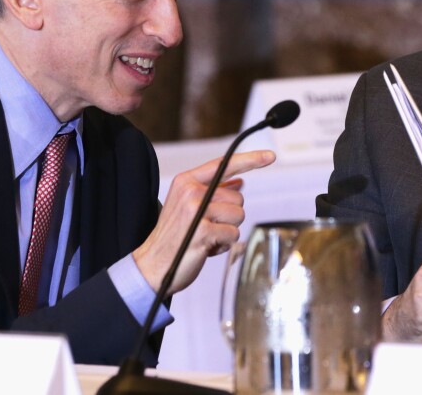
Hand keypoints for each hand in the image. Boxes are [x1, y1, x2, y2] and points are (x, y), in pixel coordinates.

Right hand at [133, 149, 275, 295]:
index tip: (270, 156)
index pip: (224, 164)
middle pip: (237, 198)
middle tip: (207, 227)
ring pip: (239, 215)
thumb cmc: (175, 237)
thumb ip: (214, 192)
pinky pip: (234, 234)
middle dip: (230, 216)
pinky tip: (207, 248)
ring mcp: (196, 211)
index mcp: (186, 182)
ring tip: (206, 237)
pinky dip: (225, 245)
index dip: (250, 159)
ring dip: (228, 231)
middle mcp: (191, 192)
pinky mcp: (204, 231)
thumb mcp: (190, 207)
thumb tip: (239, 181)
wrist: (152, 265)